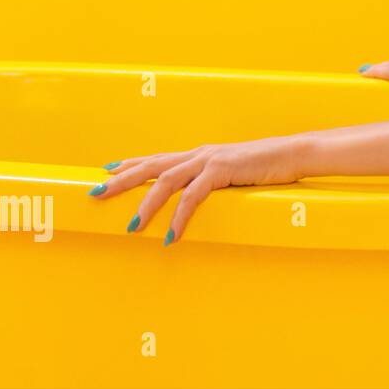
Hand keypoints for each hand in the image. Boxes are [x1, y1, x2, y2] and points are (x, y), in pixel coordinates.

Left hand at [91, 134, 306, 243]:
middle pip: (150, 166)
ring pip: (164, 182)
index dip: (131, 164)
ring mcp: (209, 160)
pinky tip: (171, 235)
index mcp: (201, 155)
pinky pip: (192, 197)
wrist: (293, 153)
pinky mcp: (222, 170)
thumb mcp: (235, 173)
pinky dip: (179, 217)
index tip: (107, 170)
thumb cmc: (268, 166)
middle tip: (95, 193)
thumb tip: (203, 196)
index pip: (158, 158)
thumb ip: (216, 181)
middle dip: (120, 180)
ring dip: (145, 205)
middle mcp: (199, 154)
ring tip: (132, 226)